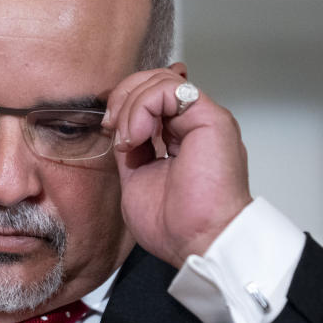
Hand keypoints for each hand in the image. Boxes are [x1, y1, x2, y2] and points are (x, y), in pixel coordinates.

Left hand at [103, 63, 252, 267]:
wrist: (199, 241)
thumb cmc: (176, 225)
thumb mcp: (136, 178)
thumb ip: (131, 150)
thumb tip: (119, 128)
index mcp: (181, 138)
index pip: (153, 98)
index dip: (126, 104)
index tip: (111, 131)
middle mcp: (194, 125)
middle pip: (155, 81)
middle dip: (124, 97)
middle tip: (112, 126)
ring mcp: (203, 119)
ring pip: (161, 81)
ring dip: (131, 105)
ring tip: (128, 139)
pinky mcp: (210, 118)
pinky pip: (169, 90)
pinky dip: (143, 107)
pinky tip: (138, 136)